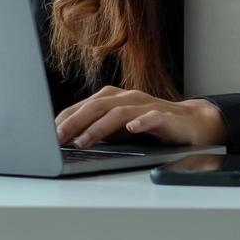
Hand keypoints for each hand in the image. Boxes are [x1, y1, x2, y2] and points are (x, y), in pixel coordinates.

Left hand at [54, 86, 225, 147]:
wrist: (192, 124)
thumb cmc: (152, 126)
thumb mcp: (121, 129)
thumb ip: (100, 130)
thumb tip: (71, 139)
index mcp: (116, 99)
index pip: (85, 106)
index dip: (66, 118)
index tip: (48, 133)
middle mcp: (129, 98)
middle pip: (97, 106)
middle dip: (75, 121)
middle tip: (57, 137)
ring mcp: (147, 105)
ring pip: (119, 112)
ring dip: (99, 127)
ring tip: (83, 141)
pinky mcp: (166, 116)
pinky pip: (152, 117)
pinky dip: (141, 122)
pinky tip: (132, 129)